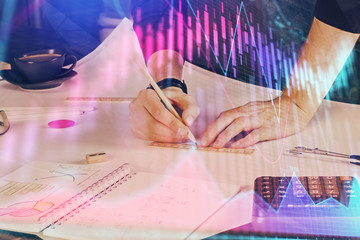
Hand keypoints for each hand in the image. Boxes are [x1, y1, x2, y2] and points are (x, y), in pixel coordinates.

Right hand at [129, 87, 199, 141]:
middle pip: (151, 124)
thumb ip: (190, 108)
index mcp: (146, 95)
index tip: (184, 130)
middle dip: (169, 133)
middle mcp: (136, 106)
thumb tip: (188, 122)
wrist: (163, 102)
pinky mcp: (135, 129)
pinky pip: (147, 138)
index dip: (172, 123)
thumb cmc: (173, 100)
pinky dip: (160, 140)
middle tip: (182, 136)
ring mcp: (133, 119)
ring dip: (165, 138)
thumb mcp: (185, 99)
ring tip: (178, 137)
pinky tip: (170, 138)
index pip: (158, 112)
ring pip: (149, 133)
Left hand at [198, 95, 312, 147]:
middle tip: (202, 143)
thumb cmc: (273, 112)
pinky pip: (254, 134)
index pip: (224, 116)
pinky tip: (235, 147)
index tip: (202, 137)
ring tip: (215, 146)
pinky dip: (243, 141)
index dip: (211, 126)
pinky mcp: (269, 127)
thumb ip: (241, 121)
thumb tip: (227, 135)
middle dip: (212, 131)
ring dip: (224, 136)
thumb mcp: (254, 112)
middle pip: (226, 119)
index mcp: (244, 109)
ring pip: (238, 125)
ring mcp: (259, 119)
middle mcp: (249, 112)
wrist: (295, 105)